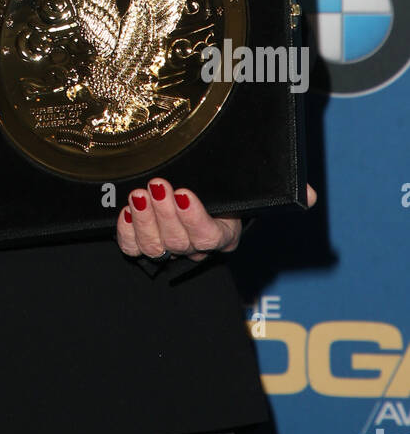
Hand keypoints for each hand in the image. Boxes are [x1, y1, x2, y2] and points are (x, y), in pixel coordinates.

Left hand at [116, 180, 318, 263]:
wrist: (199, 196)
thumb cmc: (226, 193)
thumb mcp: (250, 190)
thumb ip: (280, 191)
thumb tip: (307, 195)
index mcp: (223, 235)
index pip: (210, 236)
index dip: (196, 219)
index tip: (186, 194)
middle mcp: (194, 247)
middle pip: (178, 242)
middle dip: (166, 214)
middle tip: (159, 186)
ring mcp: (167, 247)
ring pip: (154, 246)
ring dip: (145, 219)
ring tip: (141, 193)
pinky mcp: (142, 242)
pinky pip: (131, 247)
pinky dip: (126, 230)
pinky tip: (125, 209)